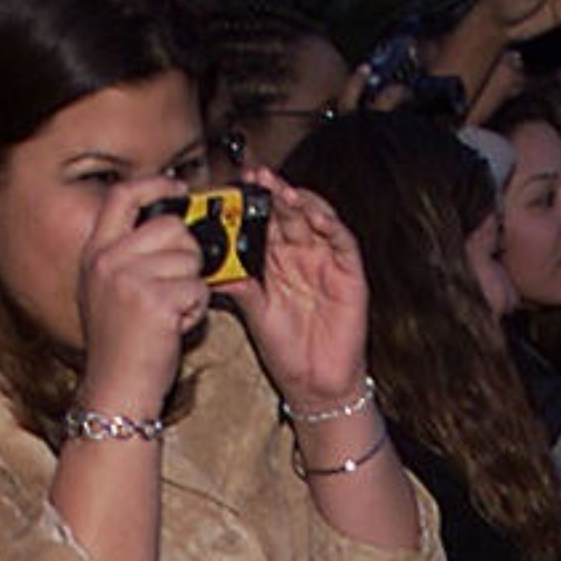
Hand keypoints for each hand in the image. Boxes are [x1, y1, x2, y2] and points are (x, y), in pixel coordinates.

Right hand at [74, 174, 211, 414]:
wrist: (116, 389)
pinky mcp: (156, 301)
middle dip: (188, 253)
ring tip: (170, 311)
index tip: (178, 190)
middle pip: (172, 226)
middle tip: (177, 284)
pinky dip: (196, 311)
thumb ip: (129, 255)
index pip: (124, 196)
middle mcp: (108, 261)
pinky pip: (199, 288)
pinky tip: (175, 327)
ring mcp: (130, 280)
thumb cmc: (120, 346)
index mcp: (95, 253)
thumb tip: (174, 225)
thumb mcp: (106, 291)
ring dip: (192, 286)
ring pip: (191, 258)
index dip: (156, 185)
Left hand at [220, 171, 370, 414]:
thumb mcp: (253, 312)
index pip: (264, 220)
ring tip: (283, 191)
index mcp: (276, 260)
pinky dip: (332, 226)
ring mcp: (327, 262)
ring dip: (301, 202)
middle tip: (256, 177)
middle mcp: (302, 255)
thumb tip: (210, 264)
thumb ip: (238, 285)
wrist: (313, 384)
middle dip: (273, 192)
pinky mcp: (350, 274)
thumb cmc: (285, 349)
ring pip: (317, 220)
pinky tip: (316, 217)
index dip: (251, 201)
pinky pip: (344, 243)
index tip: (234, 186)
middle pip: (289, 213)